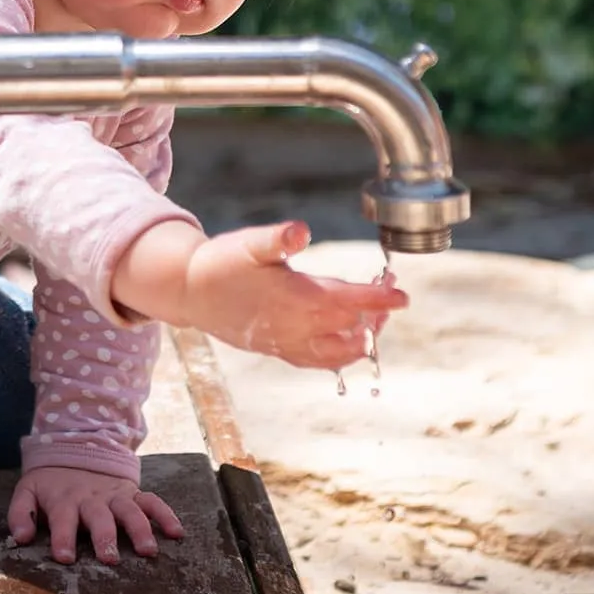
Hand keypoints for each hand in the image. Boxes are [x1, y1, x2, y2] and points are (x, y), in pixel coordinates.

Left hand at [8, 466, 184, 565]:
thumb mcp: (28, 491)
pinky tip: (177, 533)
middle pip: (100, 517)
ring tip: (147, 551)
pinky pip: (152, 502)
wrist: (75, 449)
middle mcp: (92, 498)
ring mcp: (115, 495)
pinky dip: (165, 515)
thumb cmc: (50, 484)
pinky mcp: (132, 493)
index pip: (63, 519)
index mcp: (64, 500)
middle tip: (109, 560)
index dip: (63, 537)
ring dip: (139, 529)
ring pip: (129, 511)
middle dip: (105, 537)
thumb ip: (21, 513)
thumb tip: (21, 538)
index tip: (65, 557)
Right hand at [185, 220, 407, 370]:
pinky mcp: (280, 351)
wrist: (191, 293)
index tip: (402, 293)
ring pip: (340, 352)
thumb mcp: (249, 243)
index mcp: (295, 298)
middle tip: (387, 291)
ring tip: (372, 316)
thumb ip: (278, 238)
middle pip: (352, 327)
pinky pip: (320, 362)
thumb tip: (301, 231)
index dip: (378, 298)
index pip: (348, 301)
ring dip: (363, 336)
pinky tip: (349, 340)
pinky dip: (341, 355)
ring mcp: (288, 343)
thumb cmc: (222, 263)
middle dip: (376, 312)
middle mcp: (295, 327)